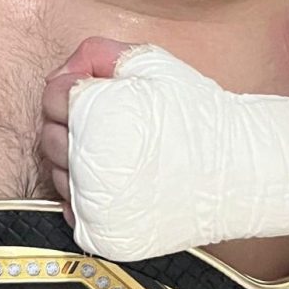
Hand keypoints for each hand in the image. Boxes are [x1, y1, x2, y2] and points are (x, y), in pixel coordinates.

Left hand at [41, 41, 288, 259]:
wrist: (240, 170)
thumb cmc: (197, 112)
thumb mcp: (151, 62)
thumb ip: (98, 53)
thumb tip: (66, 71)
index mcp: (95, 116)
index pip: (53, 96)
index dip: (75, 88)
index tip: (102, 93)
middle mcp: (89, 163)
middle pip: (48, 136)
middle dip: (71, 123)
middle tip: (112, 123)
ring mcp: (96, 205)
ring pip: (58, 175)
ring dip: (78, 161)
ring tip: (123, 152)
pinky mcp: (105, 235)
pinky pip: (73, 211)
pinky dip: (87, 196)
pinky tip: (122, 182)